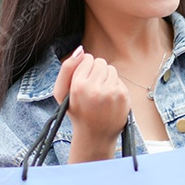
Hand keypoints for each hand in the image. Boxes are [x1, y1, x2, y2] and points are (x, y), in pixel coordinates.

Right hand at [53, 46, 130, 162]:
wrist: (95, 135)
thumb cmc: (76, 111)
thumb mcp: (60, 92)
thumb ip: (66, 69)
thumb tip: (81, 49)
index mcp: (78, 86)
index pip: (87, 58)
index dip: (84, 68)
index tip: (82, 80)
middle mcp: (96, 89)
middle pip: (100, 62)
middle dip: (96, 71)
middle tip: (92, 87)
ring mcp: (112, 92)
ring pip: (111, 69)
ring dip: (106, 78)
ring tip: (99, 93)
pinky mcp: (123, 96)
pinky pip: (119, 80)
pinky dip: (114, 86)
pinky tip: (108, 99)